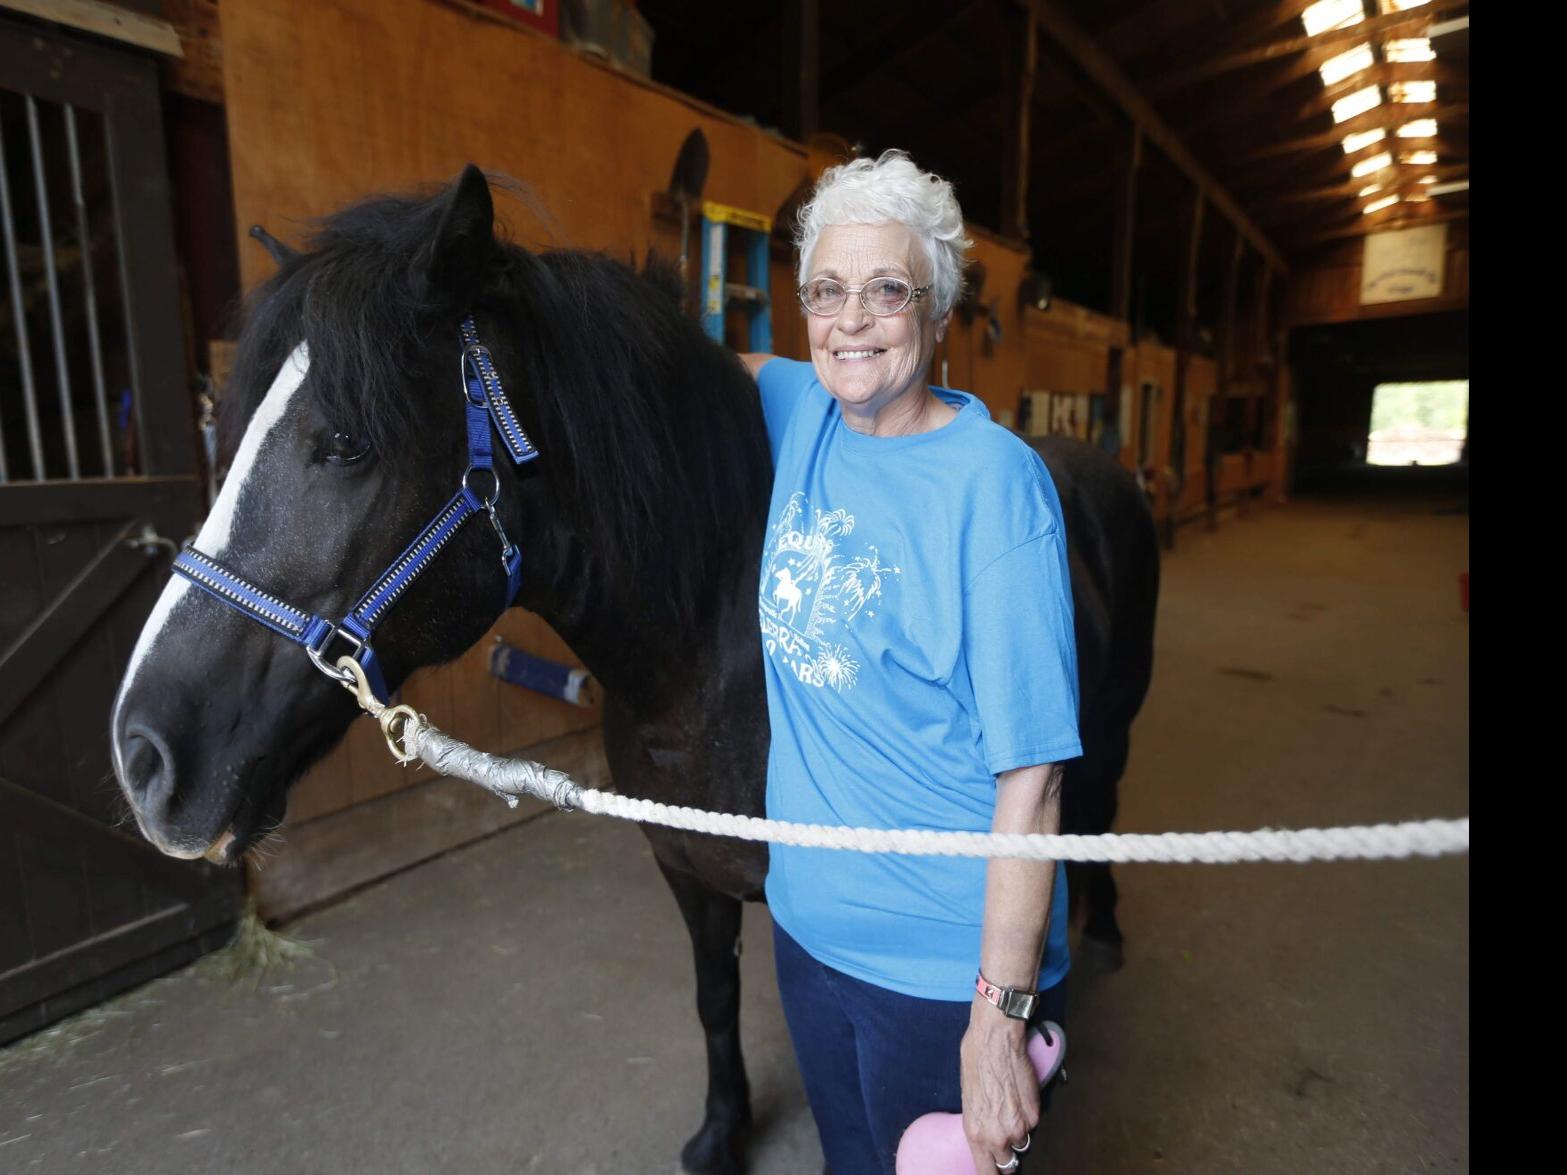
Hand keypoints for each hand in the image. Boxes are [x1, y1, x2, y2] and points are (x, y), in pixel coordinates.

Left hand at [960, 1003, 1037, 1171]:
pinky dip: (1028, 1113)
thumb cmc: (975, 1061)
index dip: (992, 1174)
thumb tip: (987, 1132)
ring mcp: (1020, 1126)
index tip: (995, 1171)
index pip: (987, 1172)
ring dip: (1018, 1130)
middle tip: (1004, 1134)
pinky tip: (1019, 1094)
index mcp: (975, 1133)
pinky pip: (1033, 1122)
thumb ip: (979, 1122)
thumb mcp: (968, 1098)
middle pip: (1008, 1162)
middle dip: (1007, 1151)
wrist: (996, 1039)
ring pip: (1022, 1140)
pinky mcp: (1035, 1113)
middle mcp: (998, 1136)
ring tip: (1010, 1106)